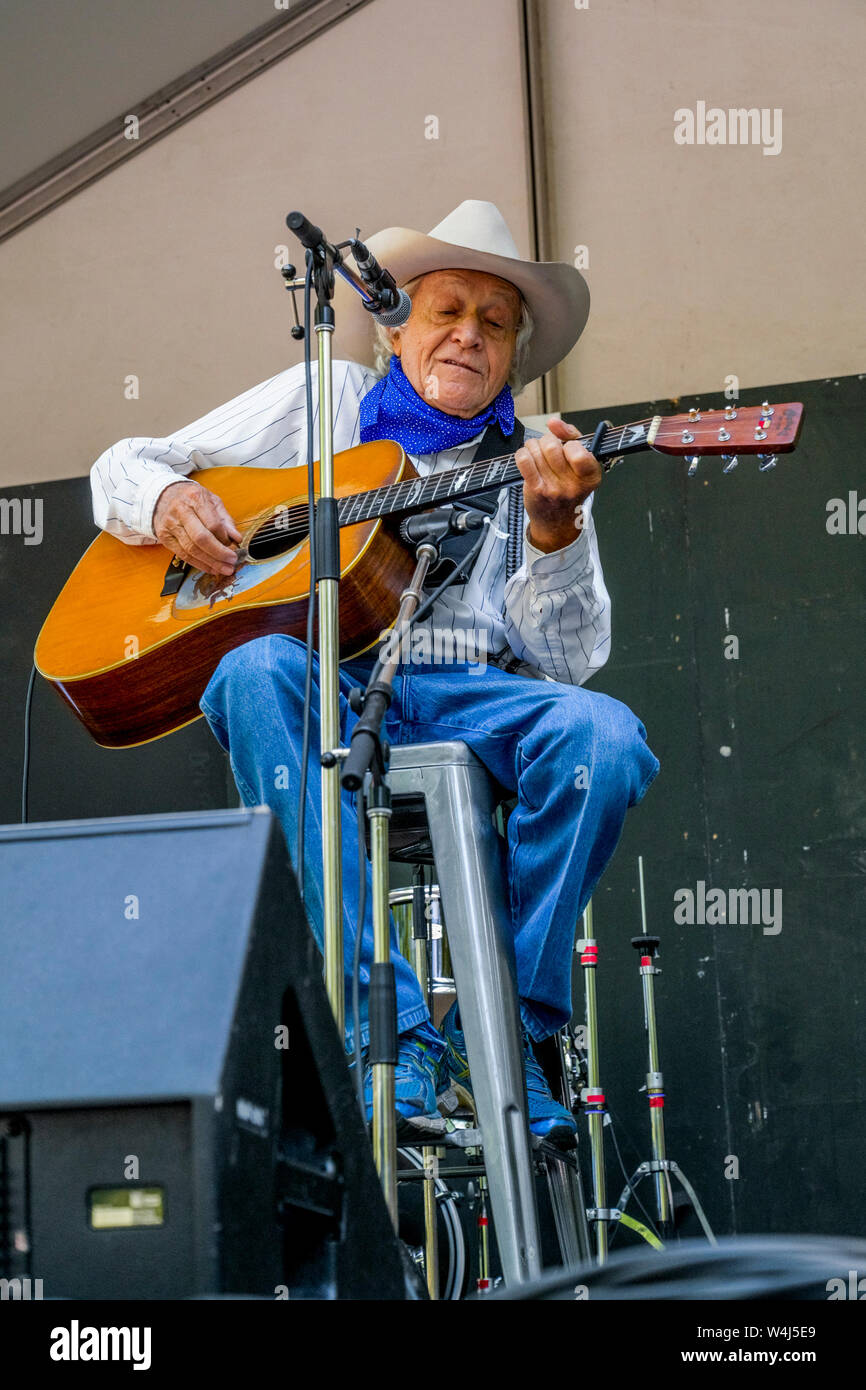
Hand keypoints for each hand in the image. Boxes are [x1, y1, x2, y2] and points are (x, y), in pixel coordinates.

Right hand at [152, 480, 241, 575]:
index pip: (212, 524)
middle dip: (219, 554)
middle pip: (201, 538)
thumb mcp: (212, 501)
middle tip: (231, 562)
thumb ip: (225, 520)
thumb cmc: (191, 498)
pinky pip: (183, 555)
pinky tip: (210, 567)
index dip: (224, 539)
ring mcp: (170, 525)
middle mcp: (181, 511)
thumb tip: (236, 538)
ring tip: (224, 569)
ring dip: (210, 562)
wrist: (163, 495)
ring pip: (191, 549)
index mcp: (195, 498)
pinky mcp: (164, 537)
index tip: (233, 546)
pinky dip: (198, 564)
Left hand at [515, 418, 601, 552]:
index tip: (567, 448)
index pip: (577, 450)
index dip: (568, 443)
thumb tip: (554, 422)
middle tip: (547, 449)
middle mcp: (573, 485)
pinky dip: (523, 454)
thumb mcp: (581, 463)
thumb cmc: (569, 488)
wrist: (557, 522)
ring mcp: (553, 489)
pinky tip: (527, 458)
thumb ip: (571, 436)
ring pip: (536, 450)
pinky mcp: (535, 490)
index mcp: (591, 475)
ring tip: (537, 455)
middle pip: (552, 446)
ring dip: (533, 447)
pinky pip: (524, 460)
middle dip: (547, 441)